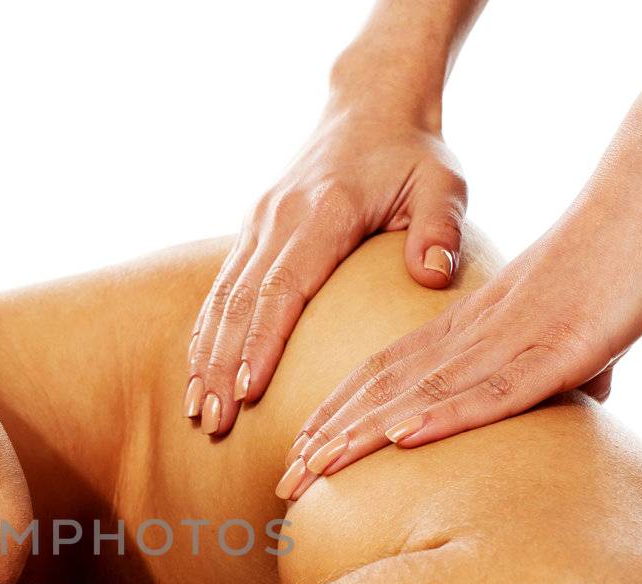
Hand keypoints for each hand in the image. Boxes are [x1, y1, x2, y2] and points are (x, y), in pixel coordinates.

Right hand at [186, 98, 466, 436]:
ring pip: (223, 296)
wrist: (371, 105)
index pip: (282, 287)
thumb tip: (432, 275)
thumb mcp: (443, 183)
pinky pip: (222, 286)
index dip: (260, 342)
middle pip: (241, 301)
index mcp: (323, 211)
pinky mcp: (253, 228)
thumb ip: (440, 228)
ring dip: (205, 355)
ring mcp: (259, 222)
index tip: (246, 391)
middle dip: (221, 365)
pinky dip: (207, 331)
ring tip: (198, 408)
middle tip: (213, 420)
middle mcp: (279, 217)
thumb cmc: (413, 153)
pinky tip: (198, 371)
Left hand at [276, 163, 641, 499]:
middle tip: (282, 484)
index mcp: (474, 322)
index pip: (387, 372)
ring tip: (311, 470)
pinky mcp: (563, 347)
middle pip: (385, 388)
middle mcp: (479, 332)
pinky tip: (400, 438)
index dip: (340, 413)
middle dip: (330, 438)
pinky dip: (444, 416)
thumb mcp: (591, 317)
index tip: (300, 452)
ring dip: (363, 435)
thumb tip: (594, 392)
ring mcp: (517, 338)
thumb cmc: (627, 250)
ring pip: (421, 392)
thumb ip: (580, 355)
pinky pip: (494, 389)